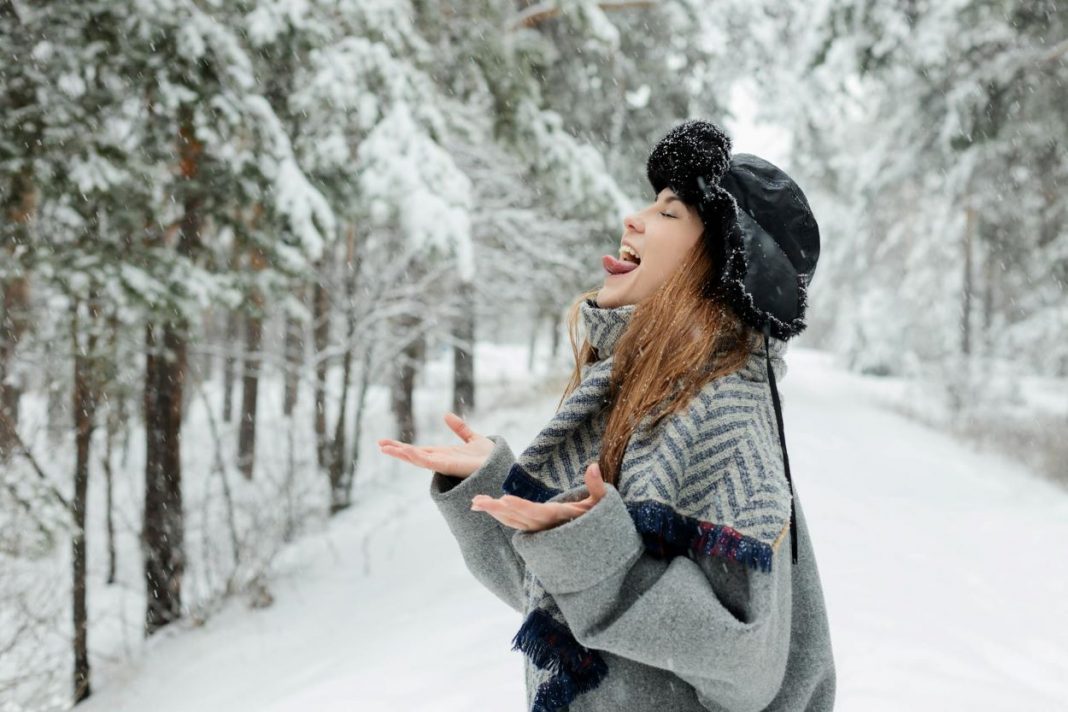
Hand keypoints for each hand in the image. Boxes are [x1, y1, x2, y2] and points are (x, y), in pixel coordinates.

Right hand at [377, 412, 494, 478]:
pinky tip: (406, 451)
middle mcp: (441, 460)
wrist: (502, 467)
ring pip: (417, 459)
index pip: (419, 450)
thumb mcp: (473, 438)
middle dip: (397, 450)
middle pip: (414, 455)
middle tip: (379, 444)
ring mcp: (444, 464)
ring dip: (401, 453)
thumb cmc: (490, 459)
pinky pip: (431, 462)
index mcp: (443, 454)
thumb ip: (460, 428)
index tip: (386, 442)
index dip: (403, 447)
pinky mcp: (450, 467)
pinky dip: (418, 456)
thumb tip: (446, 415)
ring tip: (384, 447)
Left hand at [470, 461, 606, 531]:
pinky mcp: (533, 529)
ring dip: (493, 512)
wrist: (594, 545)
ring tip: (475, 502)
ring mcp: (537, 529)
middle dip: (497, 509)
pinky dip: (499, 515)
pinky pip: (513, 523)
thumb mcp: (602, 503)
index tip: (505, 500)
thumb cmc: (598, 520)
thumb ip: (597, 486)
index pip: (536, 512)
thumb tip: (593, 466)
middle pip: (517, 517)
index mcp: (557, 517)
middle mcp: (544, 525)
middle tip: (477, 501)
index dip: (520, 506)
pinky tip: (485, 506)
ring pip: (511, 521)